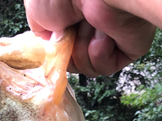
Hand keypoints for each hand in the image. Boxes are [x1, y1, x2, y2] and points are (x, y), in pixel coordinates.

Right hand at [24, 0, 155, 76]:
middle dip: (68, 51)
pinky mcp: (126, 48)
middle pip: (72, 62)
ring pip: (88, 68)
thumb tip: (50, 49)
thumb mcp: (36, 11)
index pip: (60, 48)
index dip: (56, 51)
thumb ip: (40, 33)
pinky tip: (102, 35)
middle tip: (71, 30)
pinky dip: (100, 55)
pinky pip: (105, 68)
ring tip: (88, 26)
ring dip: (82, 50)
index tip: (54, 46)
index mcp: (71, 14)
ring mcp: (109, 37)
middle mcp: (91, 24)